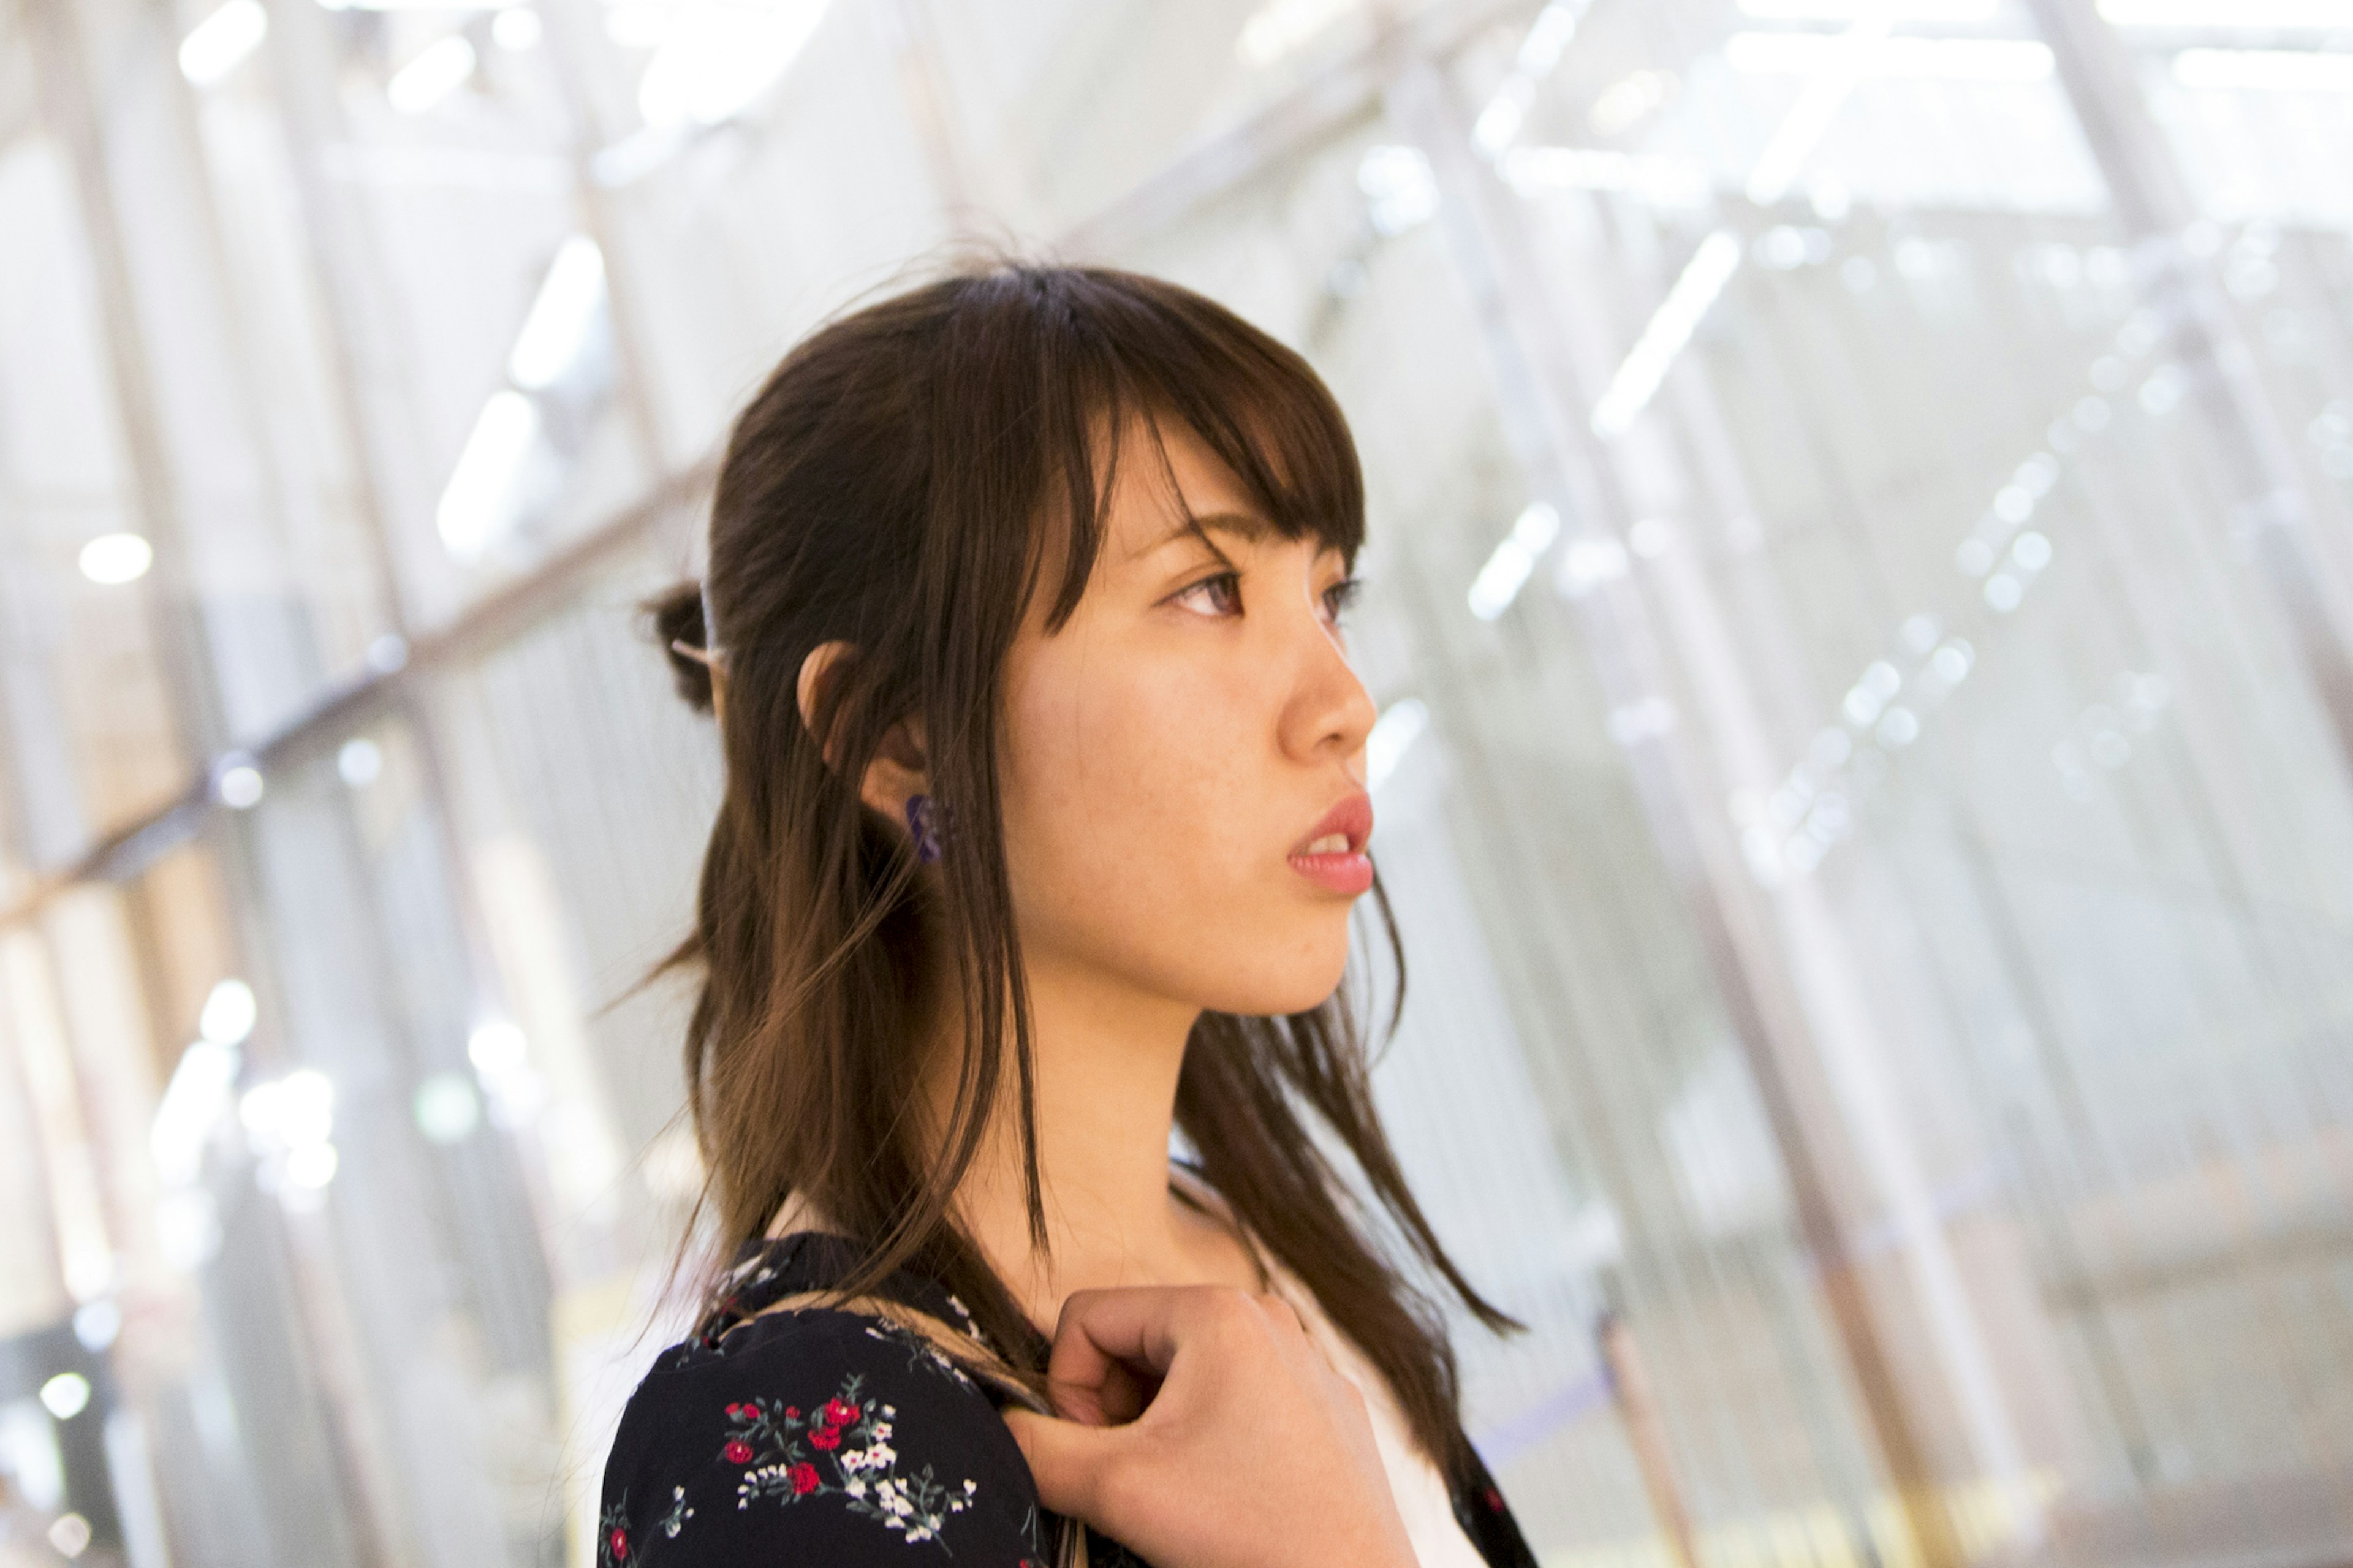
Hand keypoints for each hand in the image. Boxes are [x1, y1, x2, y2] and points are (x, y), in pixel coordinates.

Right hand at [1000, 1286, 1417, 1567]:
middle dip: (1114, 1411)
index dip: (1067, 1389)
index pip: (1087, 1316)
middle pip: (1135, 1341)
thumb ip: (1037, 1448)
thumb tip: (1001, 1426)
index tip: (1096, 1456)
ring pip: (1183, 1375)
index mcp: (1217, 1311)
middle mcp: (1267, 1318)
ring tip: (1178, 1493)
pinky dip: (1208, 1444)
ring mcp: (1303, 1362)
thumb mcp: (1116, 1488)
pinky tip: (1227, 1499)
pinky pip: (1235, 1401)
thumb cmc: (1249, 1536)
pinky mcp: (1325, 1408)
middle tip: (1132, 1479)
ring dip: (1156, 1431)